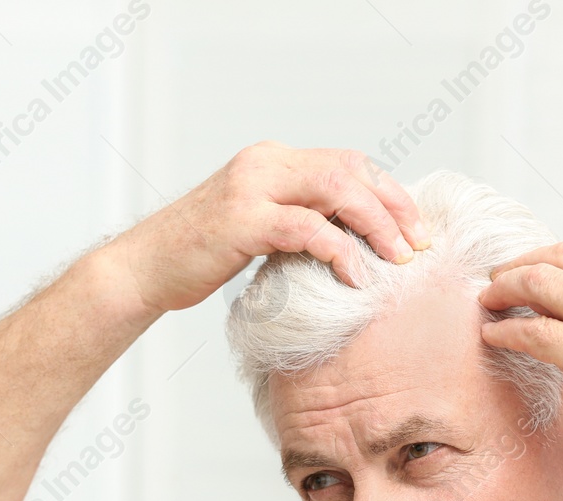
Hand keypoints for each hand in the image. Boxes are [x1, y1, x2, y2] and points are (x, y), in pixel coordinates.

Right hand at [108, 141, 430, 316]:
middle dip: (394, 206)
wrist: (144, 269)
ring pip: (335, 188)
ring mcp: (252, 187)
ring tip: (398, 258)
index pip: (348, 163)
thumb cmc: (201, 257)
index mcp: (273, 161)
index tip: (416, 228)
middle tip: (418, 245)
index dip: (389, 193)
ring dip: (376, 223)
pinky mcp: (241, 219)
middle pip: (350, 169)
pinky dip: (339, 249)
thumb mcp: (260, 230)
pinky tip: (356, 276)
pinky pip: (307, 226)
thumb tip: (353, 241)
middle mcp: (265, 163)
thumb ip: (299, 222)